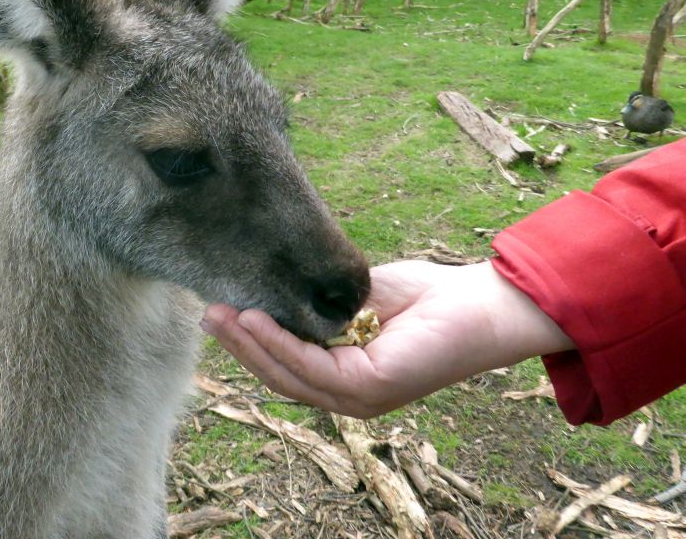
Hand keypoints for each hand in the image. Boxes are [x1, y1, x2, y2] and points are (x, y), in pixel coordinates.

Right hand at [201, 260, 573, 417]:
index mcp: (346, 377)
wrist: (481, 303)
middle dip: (239, 345)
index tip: (221, 311)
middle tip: (207, 314)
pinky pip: (312, 367)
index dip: (250, 343)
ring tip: (220, 314)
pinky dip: (279, 344)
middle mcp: (349, 396)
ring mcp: (359, 398)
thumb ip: (320, 304)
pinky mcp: (370, 389)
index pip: (287, 367)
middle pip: (279, 377)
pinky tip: (255, 319)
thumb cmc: (429, 298)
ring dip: (249, 345)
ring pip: (289, 376)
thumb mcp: (359, 296)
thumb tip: (274, 291)